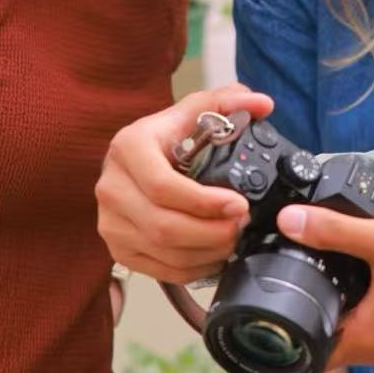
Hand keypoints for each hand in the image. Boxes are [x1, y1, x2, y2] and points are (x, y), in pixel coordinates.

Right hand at [94, 84, 273, 283]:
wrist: (133, 163)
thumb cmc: (166, 138)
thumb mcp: (193, 111)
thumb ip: (229, 103)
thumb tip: (263, 104)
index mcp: (129, 148)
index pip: (162, 185)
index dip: (204, 202)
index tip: (239, 204)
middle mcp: (112, 187)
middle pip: (163, 225)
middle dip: (211, 232)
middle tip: (241, 226)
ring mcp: (110, 222)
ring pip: (163, 251)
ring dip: (206, 251)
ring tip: (232, 239)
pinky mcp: (118, 248)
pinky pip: (159, 269)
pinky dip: (193, 268)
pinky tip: (214, 255)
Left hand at [274, 207, 373, 368]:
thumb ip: (333, 231)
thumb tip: (289, 221)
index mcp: (367, 338)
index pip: (306, 359)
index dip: (276, 343)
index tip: (252, 319)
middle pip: (316, 343)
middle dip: (291, 319)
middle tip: (263, 286)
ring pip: (335, 328)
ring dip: (315, 306)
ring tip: (289, 274)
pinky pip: (353, 316)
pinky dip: (337, 299)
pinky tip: (329, 270)